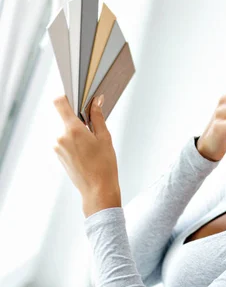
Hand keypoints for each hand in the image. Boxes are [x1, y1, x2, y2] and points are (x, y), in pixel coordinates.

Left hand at [52, 94, 120, 215]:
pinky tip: (88, 151)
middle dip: (79, 118)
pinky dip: (75, 140)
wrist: (97, 189)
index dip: (67, 96)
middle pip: (66, 117)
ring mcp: (58, 147)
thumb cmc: (105, 164)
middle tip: (95, 126)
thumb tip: (96, 101)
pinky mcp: (59, 155)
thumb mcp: (105, 137)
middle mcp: (60, 137)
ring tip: (93, 143)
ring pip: (67, 130)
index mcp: (72, 130)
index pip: (60, 103)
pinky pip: (66, 140)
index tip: (77, 97)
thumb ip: (97, 117)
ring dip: (78, 131)